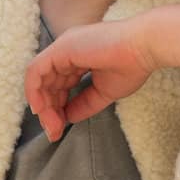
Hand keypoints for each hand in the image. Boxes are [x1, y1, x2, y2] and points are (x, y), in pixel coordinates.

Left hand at [24, 19, 159, 141]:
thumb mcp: (104, 92)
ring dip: (43, 105)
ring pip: (39, 79)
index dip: (57, 106)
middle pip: (47, 83)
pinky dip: (34, 91)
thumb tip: (68, 118)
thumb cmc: (132, 65)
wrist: (144, 47)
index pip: (59, 83)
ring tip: (51, 126)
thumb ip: (84, 104)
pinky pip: (35, 72)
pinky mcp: (60, 49)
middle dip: (49, 110)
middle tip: (53, 132)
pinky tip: (41, 110)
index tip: (60, 126)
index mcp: (77, 57)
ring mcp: (62, 47)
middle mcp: (66, 50)